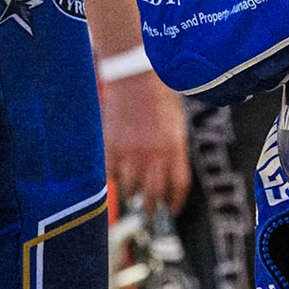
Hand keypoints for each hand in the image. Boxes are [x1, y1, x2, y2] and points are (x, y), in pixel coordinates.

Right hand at [102, 70, 189, 213]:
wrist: (134, 77)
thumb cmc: (158, 98)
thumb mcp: (175, 124)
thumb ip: (174, 151)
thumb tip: (170, 178)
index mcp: (174, 149)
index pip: (178, 187)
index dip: (175, 203)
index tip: (171, 210)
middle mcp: (154, 156)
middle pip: (153, 195)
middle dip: (151, 206)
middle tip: (148, 208)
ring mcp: (131, 153)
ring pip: (130, 190)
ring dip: (131, 194)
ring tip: (131, 192)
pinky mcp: (111, 148)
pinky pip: (111, 176)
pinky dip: (113, 178)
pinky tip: (116, 174)